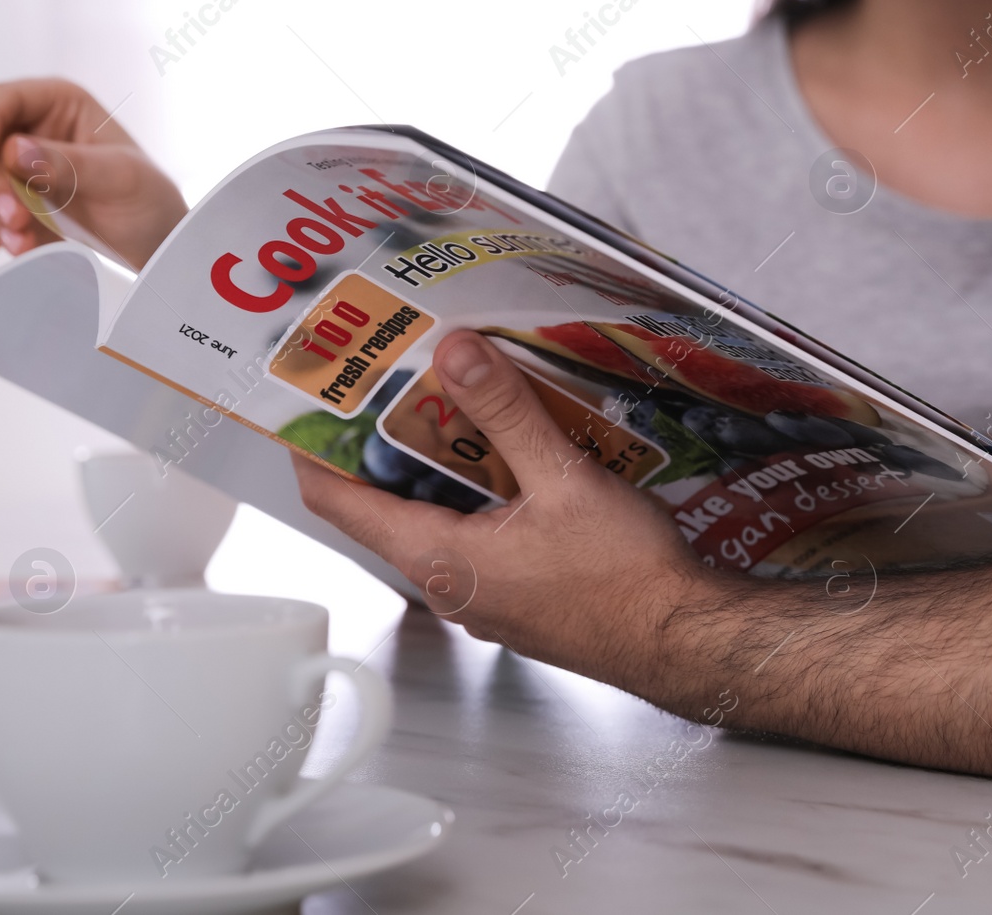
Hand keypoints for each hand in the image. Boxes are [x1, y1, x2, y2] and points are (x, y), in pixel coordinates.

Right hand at [0, 78, 187, 270]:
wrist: (154, 248)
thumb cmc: (148, 199)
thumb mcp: (121, 177)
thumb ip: (70, 164)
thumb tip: (13, 151)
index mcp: (59, 106)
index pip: (5, 100)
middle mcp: (30, 134)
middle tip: (16, 217)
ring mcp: (16, 174)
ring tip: (19, 242)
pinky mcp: (10, 210)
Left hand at [293, 330, 718, 687]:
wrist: (683, 640)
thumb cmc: (625, 576)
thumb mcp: (564, 478)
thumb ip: (506, 413)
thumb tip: (454, 351)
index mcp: (439, 558)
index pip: (338, 503)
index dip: (312, 449)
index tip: (308, 400)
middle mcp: (446, 585)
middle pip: (384, 507)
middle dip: (382, 443)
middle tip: (390, 380)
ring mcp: (480, 597)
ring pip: (432, 522)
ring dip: (434, 467)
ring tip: (451, 402)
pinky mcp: (516, 598)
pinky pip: (471, 538)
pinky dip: (472, 494)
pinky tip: (509, 458)